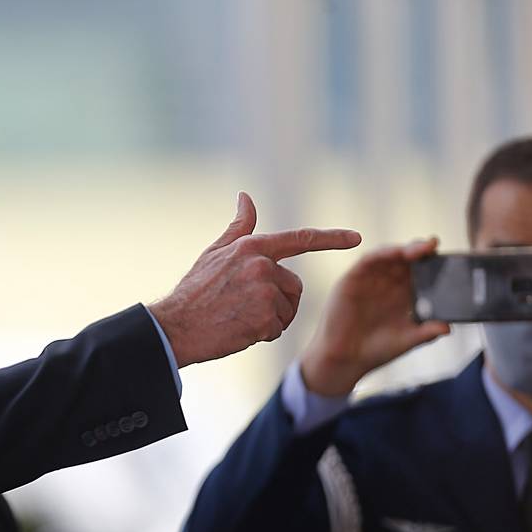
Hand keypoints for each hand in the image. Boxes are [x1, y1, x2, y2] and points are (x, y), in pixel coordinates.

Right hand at [149, 192, 361, 367]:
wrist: (175, 326)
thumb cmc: (194, 290)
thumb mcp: (215, 252)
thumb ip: (240, 228)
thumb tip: (246, 197)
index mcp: (253, 247)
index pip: (300, 239)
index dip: (331, 238)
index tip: (356, 237)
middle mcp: (262, 265)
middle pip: (293, 286)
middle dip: (278, 300)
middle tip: (243, 306)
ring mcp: (264, 292)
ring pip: (288, 309)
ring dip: (271, 318)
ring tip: (239, 317)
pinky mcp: (264, 318)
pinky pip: (278, 328)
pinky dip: (262, 334)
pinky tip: (239, 330)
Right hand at [299, 238, 450, 396]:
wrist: (344, 359)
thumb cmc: (375, 350)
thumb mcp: (407, 340)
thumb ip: (426, 332)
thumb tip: (448, 327)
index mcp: (404, 296)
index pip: (421, 273)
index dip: (433, 264)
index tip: (450, 261)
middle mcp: (388, 284)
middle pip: (407, 260)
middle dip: (422, 252)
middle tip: (434, 247)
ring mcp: (370, 280)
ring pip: (390, 256)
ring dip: (405, 249)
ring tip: (421, 248)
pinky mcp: (352, 279)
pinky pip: (369, 260)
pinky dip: (383, 253)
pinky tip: (396, 252)